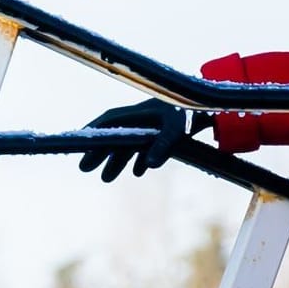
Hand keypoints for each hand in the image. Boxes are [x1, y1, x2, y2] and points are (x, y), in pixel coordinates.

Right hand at [79, 99, 204, 181]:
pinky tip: (139, 172)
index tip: (78, 142)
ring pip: (129, 146)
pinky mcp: (164, 134)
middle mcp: (142, 119)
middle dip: (100, 153)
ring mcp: (152, 127)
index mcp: (138, 113)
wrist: (210, 108)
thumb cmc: (190, 112)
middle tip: (84, 168)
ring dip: (118, 162)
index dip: (92, 132)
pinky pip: (147, 149)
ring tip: (106, 179)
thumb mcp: (176, 128)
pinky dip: (141, 160)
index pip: (108, 122)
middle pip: (115, 137)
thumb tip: (148, 164)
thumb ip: (162, 145)